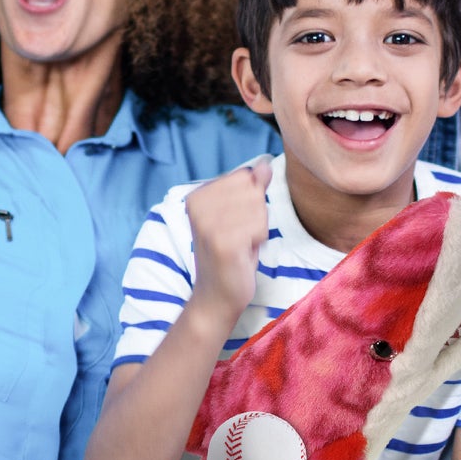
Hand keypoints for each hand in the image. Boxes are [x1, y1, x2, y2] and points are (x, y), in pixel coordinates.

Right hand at [183, 156, 271, 323]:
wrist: (217, 295)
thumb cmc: (231, 254)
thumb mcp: (240, 214)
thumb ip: (251, 187)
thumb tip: (264, 164)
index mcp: (197, 195)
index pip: (246, 177)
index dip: (250, 202)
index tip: (236, 223)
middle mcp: (197, 205)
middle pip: (253, 191)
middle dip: (256, 216)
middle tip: (240, 237)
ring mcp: (207, 224)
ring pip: (258, 209)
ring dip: (257, 230)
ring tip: (241, 245)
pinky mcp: (222, 242)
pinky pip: (259, 228)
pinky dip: (257, 243)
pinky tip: (242, 254)